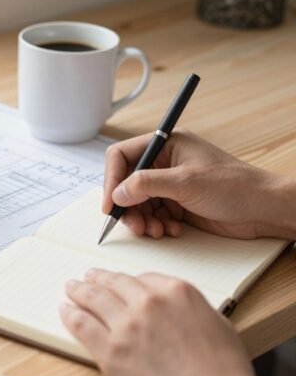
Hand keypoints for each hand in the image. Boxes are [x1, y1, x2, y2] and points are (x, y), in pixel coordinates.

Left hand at [59, 268, 276, 375]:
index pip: (141, 278)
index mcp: (176, 291)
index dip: (125, 280)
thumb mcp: (216, 324)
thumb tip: (176, 309)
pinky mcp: (110, 350)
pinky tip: (66, 311)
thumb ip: (190, 309)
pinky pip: (82, 324)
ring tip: (71, 288)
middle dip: (98, 279)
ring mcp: (126, 325)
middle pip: (114, 283)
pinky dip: (71, 315)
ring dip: (79, 291)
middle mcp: (148, 302)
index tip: (117, 280)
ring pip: (93, 299)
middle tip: (88, 277)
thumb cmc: (224, 373)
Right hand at [102, 128, 295, 239]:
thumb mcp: (186, 182)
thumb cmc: (235, 186)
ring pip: (138, 203)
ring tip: (155, 231)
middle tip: (133, 225)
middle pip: (127, 183)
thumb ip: (146, 184)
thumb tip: (118, 192)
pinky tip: (171, 230)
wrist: (264, 210)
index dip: (112, 180)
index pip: (123, 156)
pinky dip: (156, 225)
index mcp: (166, 144)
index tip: (110, 204)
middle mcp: (165, 162)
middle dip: (128, 206)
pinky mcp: (177, 203)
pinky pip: (152, 215)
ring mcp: (171, 184)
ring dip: (142, 220)